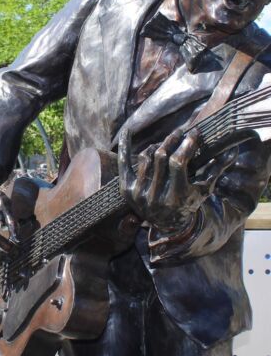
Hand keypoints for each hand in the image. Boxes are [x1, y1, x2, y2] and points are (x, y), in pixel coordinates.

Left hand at [118, 127, 237, 231]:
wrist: (166, 224)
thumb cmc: (188, 203)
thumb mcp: (203, 190)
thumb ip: (216, 170)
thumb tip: (231, 152)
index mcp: (176, 196)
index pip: (178, 162)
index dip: (186, 145)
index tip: (194, 133)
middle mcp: (155, 196)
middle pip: (161, 157)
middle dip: (172, 141)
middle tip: (180, 131)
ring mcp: (138, 193)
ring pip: (146, 157)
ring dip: (157, 145)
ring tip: (167, 142)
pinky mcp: (126, 189)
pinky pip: (124, 163)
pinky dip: (126, 146)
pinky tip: (128, 131)